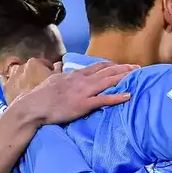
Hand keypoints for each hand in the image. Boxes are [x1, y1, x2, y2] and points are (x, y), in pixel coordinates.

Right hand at [12, 60, 136, 125]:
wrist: (33, 107)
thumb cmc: (40, 96)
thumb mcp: (53, 80)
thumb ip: (61, 75)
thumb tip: (62, 70)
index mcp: (75, 75)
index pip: (98, 66)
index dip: (112, 65)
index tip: (122, 65)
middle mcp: (82, 80)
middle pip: (107, 71)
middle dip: (124, 69)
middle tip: (138, 67)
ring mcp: (83, 92)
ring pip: (108, 81)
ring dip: (124, 78)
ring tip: (137, 76)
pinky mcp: (83, 104)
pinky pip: (104, 99)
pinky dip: (117, 97)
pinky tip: (128, 95)